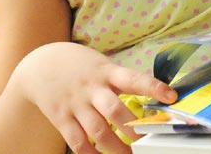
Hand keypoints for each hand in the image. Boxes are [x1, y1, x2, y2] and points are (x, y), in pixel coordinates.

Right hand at [15, 42, 176, 153]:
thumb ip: (120, 79)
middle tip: (149, 140)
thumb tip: (149, 95)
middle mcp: (92, 88)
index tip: (171, 96)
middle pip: (115, 111)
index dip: (153, 87)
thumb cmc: (79, 65)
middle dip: (134, 129)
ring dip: (115, 147)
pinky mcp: (60, 117)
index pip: (134, 78)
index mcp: (107, 72)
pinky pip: (77, 141)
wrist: (39, 64)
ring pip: (98, 131)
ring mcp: (75, 104)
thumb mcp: (101, 64)